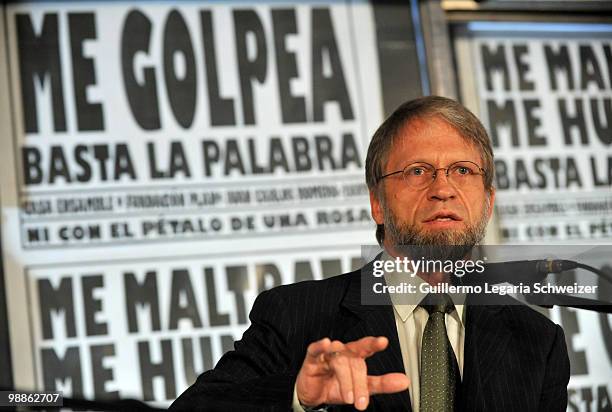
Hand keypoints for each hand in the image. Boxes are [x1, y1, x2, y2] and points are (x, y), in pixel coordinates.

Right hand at [295, 336, 409, 410]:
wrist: (315, 395)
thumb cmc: (338, 386)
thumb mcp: (363, 388)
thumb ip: (383, 383)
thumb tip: (404, 381)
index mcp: (355, 355)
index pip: (366, 347)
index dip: (374, 344)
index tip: (383, 342)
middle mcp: (343, 351)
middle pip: (354, 362)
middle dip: (359, 384)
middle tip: (361, 402)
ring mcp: (328, 353)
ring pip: (339, 361)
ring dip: (345, 380)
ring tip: (349, 397)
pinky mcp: (312, 358)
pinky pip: (315, 349)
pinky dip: (320, 345)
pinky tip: (326, 343)